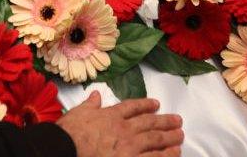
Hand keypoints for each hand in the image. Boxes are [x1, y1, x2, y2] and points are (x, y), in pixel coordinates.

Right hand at [57, 91, 183, 156]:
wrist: (66, 148)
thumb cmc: (70, 132)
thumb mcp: (79, 112)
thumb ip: (90, 104)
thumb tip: (95, 95)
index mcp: (112, 116)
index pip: (133, 107)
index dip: (146, 105)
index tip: (156, 104)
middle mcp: (124, 129)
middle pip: (150, 123)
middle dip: (165, 121)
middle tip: (178, 121)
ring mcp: (129, 147)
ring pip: (155, 140)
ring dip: (169, 139)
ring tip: (180, 138)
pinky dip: (164, 156)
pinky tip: (174, 154)